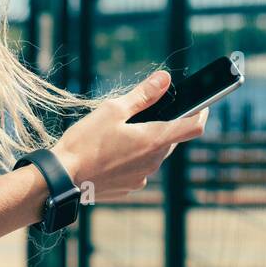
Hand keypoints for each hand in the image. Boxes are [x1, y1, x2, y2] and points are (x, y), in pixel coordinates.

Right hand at [51, 70, 208, 203]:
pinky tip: (112, 153)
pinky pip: (140, 168)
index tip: (202, 103)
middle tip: (145, 113)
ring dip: (147, 142)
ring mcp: (142, 178)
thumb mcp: (113, 110)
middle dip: (164, 125)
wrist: (62, 179)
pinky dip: (133, 158)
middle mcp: (153, 162)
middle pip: (171, 139)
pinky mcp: (130, 188)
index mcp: (153, 140)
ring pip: (155, 154)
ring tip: (120, 133)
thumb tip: (165, 79)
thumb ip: (143, 95)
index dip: (202, 112)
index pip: (193, 127)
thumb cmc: (85, 142)